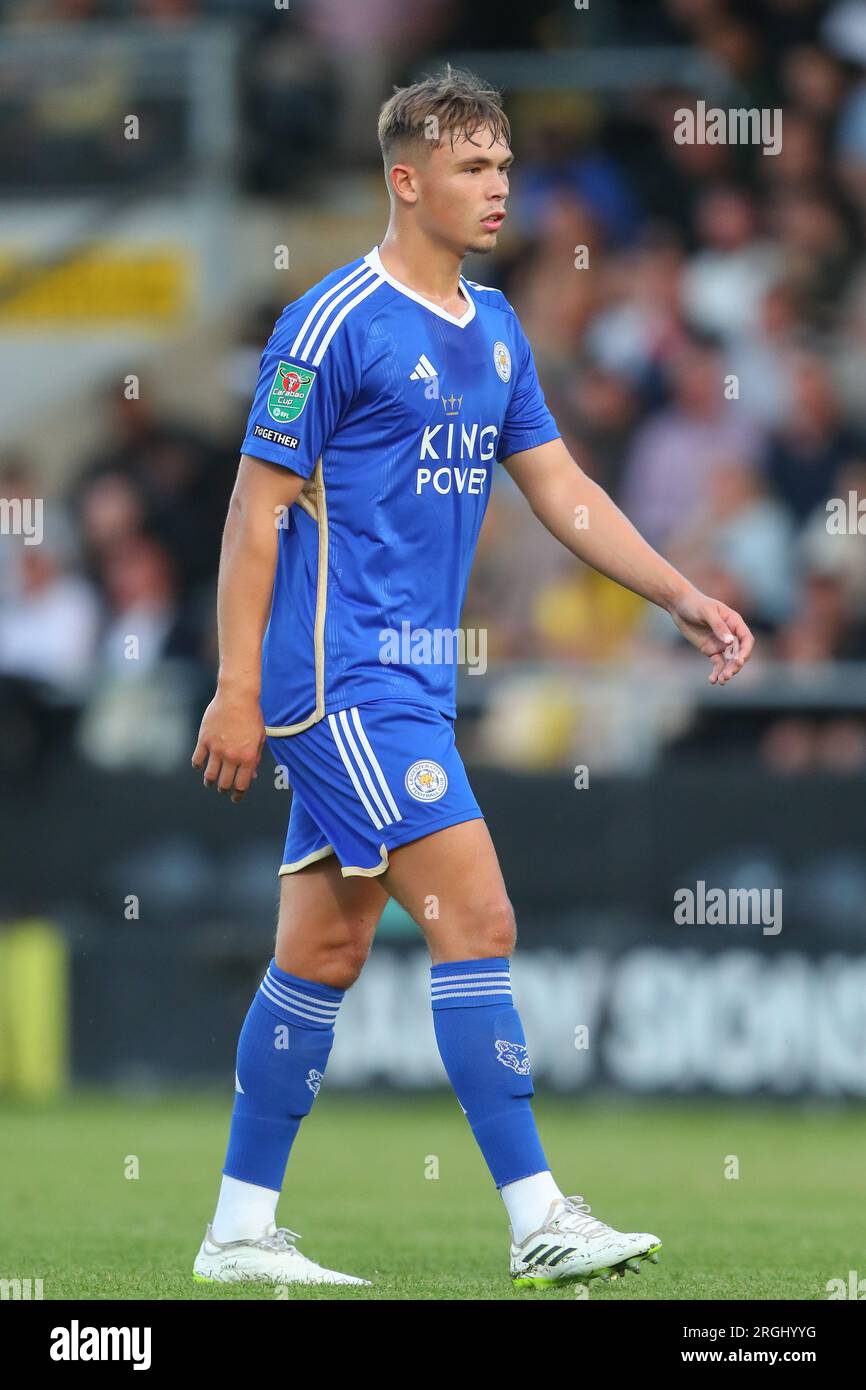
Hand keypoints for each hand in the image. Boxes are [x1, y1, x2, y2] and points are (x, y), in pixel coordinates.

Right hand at [191, 685, 264, 803]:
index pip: (241, 785)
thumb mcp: (260, 738)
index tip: (235, 797)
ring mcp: (216, 749)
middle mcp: (231, 756)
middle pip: (224, 783)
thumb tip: (252, 776)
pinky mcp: (204, 740)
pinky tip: (201, 765)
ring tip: (210, 782)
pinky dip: (198, 766)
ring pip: (209, 775)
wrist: (237, 696)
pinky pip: (197, 760)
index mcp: (248, 757)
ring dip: (210, 782)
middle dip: (223, 789)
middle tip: (222, 788)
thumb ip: (255, 758)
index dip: (238, 795)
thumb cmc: (251, 716)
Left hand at [669, 588, 754, 685]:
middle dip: (735, 666)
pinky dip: (716, 672)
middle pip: (739, 654)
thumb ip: (719, 626)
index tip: (739, 661)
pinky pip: (718, 664)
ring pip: (730, 661)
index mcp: (735, 623)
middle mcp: (731, 635)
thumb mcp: (707, 612)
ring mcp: (722, 644)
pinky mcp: (711, 650)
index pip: (746, 639)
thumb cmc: (695, 604)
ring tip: (721, 681)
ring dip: (728, 672)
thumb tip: (729, 642)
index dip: (745, 651)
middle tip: (727, 675)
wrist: (679, 606)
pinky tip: (712, 680)